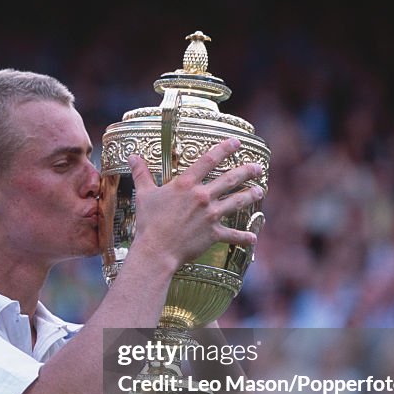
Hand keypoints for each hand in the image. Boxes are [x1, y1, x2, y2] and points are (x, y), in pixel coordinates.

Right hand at [127, 137, 262, 273]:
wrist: (156, 250)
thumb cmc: (149, 222)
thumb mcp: (144, 194)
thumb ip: (141, 174)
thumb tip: (133, 157)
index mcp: (186, 184)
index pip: (209, 160)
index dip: (225, 148)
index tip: (237, 143)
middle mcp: (202, 196)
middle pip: (230, 179)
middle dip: (247, 171)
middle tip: (258, 167)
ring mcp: (210, 215)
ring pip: (237, 201)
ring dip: (251, 195)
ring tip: (260, 190)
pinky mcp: (213, 233)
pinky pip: (233, 235)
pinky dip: (243, 237)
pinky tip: (253, 237)